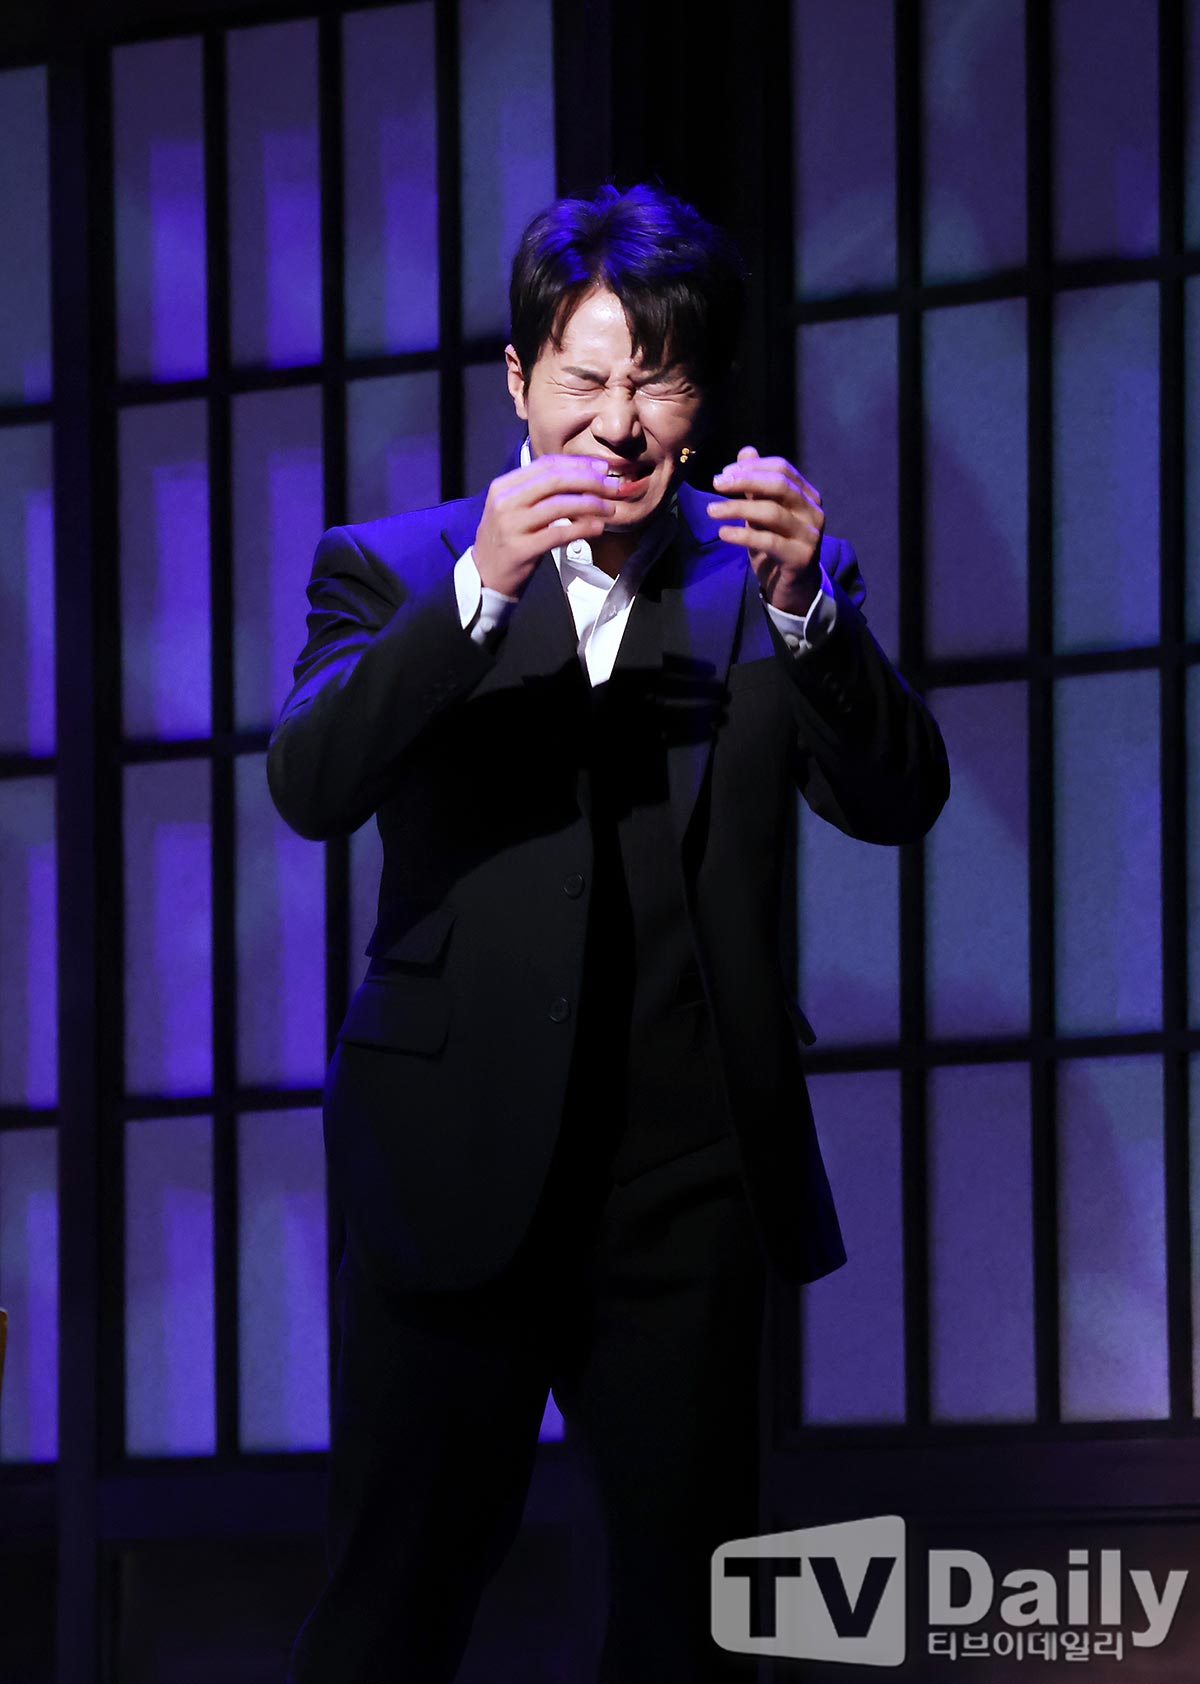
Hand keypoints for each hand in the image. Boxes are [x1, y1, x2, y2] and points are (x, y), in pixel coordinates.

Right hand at [473, 454, 616, 595]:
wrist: (485, 576)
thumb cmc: (507, 540)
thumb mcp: (514, 508)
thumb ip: (539, 491)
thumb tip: (581, 476)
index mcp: (504, 486)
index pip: (546, 464)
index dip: (578, 463)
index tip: (601, 468)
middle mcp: (505, 502)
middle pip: (554, 480)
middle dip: (589, 480)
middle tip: (611, 487)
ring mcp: (511, 525)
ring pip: (558, 505)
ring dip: (590, 504)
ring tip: (608, 508)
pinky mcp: (520, 549)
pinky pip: (558, 534)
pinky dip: (581, 528)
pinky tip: (596, 528)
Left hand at [706, 445, 823, 615]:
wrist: (793, 587)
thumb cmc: (777, 546)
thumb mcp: (763, 513)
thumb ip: (756, 484)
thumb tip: (745, 451)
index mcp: (807, 495)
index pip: (782, 468)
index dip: (752, 467)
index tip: (724, 473)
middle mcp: (813, 512)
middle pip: (779, 485)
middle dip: (745, 481)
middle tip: (716, 483)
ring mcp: (810, 535)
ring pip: (772, 512)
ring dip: (737, 508)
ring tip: (711, 510)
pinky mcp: (800, 557)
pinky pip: (768, 541)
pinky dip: (742, 534)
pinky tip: (723, 532)